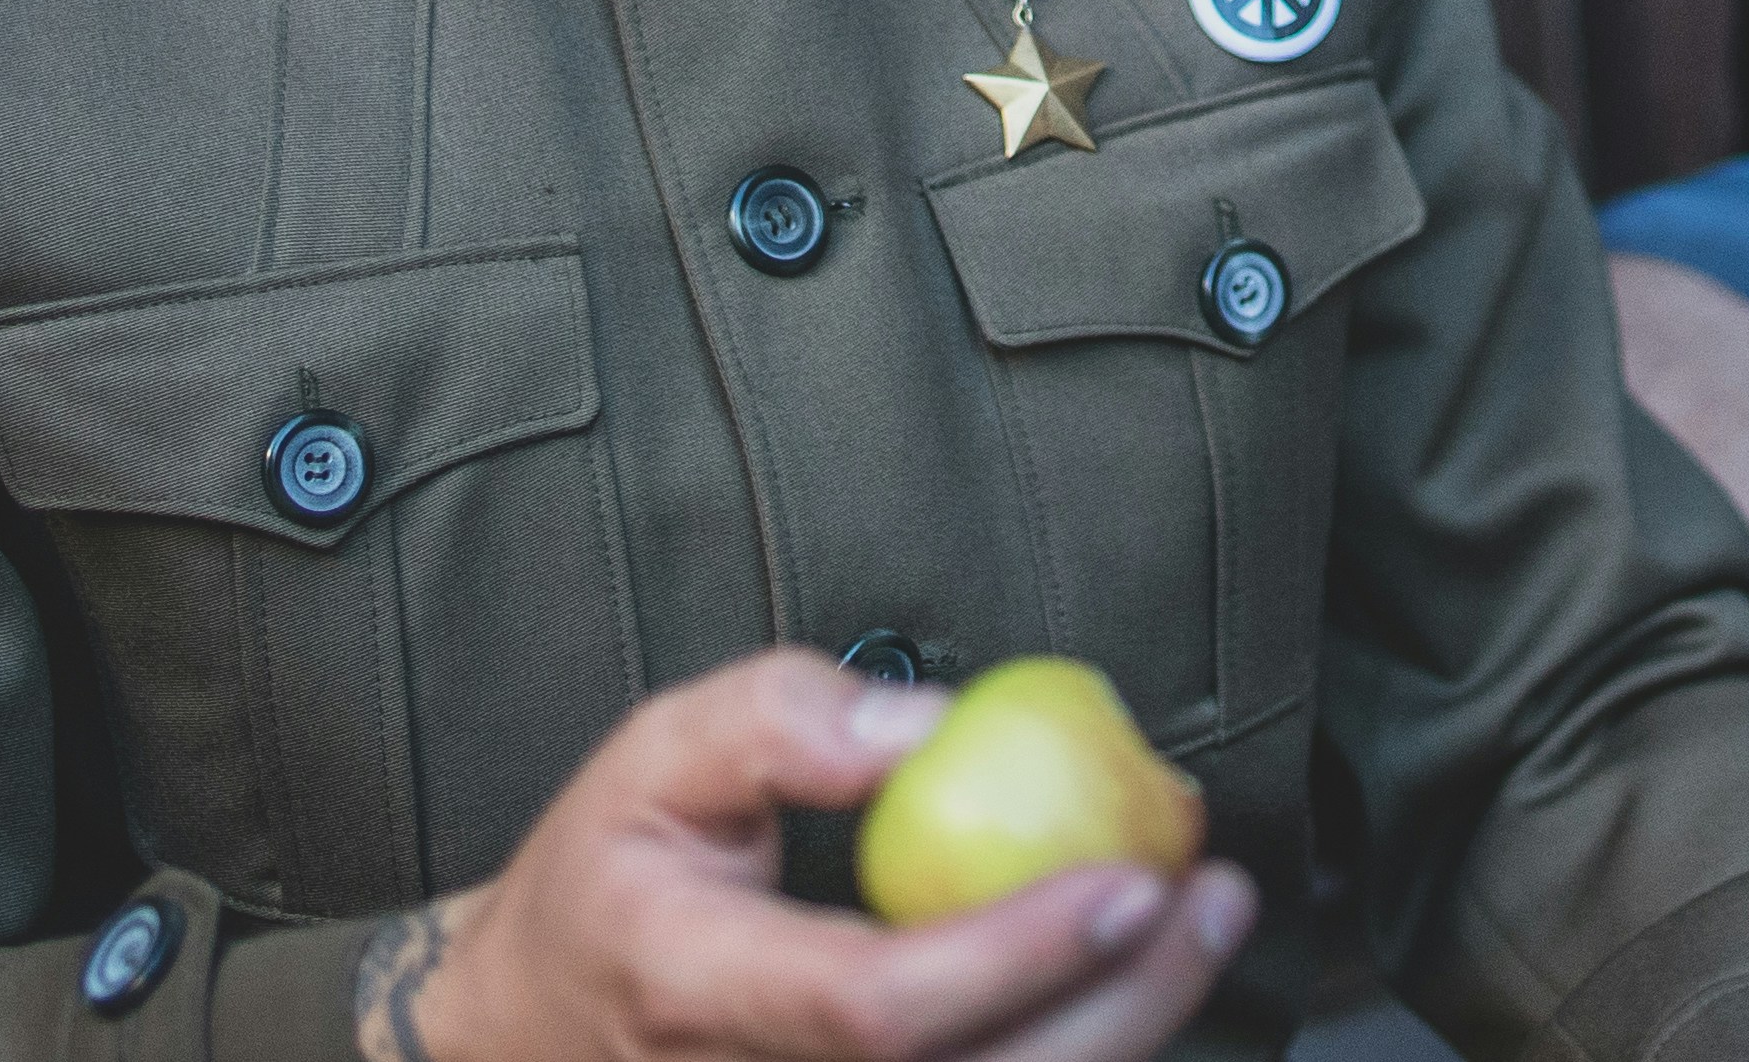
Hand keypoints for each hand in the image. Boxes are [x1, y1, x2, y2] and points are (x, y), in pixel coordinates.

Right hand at [384, 652, 1251, 1061]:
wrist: (534, 1034)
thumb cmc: (610, 883)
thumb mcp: (653, 758)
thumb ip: (777, 720)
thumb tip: (925, 727)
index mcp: (698, 994)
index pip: (876, 1008)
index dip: (1014, 954)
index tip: (1131, 877)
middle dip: (1125, 1002)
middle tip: (1214, 891)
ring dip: (1131, 1030)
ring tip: (1209, 919)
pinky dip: (1086, 1054)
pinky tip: (1142, 981)